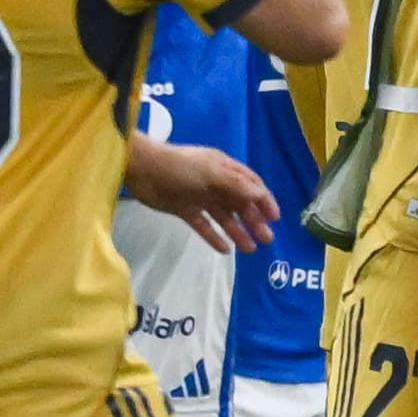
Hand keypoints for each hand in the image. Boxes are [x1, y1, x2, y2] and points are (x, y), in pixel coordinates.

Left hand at [127, 139, 278, 253]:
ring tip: (249, 249)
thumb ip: (236, 185)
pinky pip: (203, 225)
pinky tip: (224, 249)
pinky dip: (214, 236)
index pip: (250, 185)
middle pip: (239, 204)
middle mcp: (214, 183)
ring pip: (224, 217)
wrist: (142, 170)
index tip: (275, 218)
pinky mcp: (184, 209)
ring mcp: (199, 197)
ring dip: (237, 231)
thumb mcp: (211, 173)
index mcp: (224, 169)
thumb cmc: (180, 167)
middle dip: (254, 221)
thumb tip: (261, 194)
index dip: (264, 200)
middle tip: (266, 239)